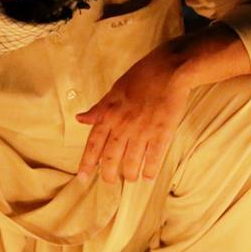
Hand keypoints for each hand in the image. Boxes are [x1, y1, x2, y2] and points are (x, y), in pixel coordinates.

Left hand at [76, 45, 190, 182]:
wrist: (170, 70)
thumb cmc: (141, 76)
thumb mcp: (114, 90)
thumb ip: (98, 109)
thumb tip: (80, 119)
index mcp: (109, 115)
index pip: (93, 144)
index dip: (87, 162)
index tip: (82, 177)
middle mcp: (123, 126)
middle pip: (111, 157)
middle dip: (107, 174)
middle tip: (108, 181)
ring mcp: (143, 131)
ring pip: (132, 161)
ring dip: (129, 174)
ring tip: (130, 179)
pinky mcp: (162, 133)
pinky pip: (154, 157)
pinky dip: (150, 169)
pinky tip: (148, 176)